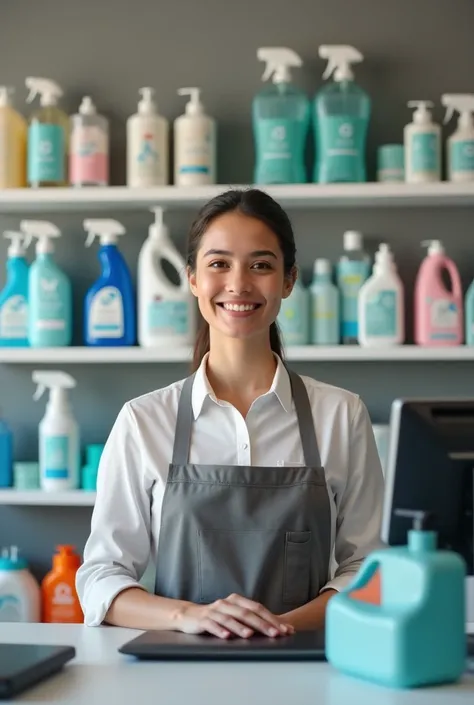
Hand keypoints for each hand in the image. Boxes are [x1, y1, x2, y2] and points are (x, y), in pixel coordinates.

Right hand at [177, 593, 295, 639]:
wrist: (190, 616)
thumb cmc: (217, 617)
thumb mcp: (235, 616)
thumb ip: (254, 621)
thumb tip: (280, 628)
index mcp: (237, 600)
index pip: (257, 608)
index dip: (271, 618)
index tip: (284, 629)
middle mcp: (226, 603)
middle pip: (246, 613)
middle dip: (262, 624)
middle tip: (274, 633)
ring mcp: (214, 611)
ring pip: (230, 619)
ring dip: (241, 627)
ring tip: (251, 635)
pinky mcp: (203, 620)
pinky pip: (212, 625)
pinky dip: (220, 630)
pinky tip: (226, 637)